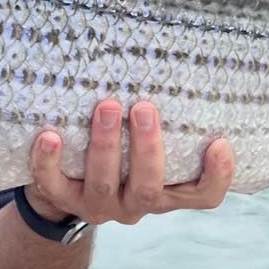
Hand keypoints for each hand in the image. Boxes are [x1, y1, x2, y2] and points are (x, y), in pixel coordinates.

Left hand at [25, 99, 234, 225]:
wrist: (67, 187)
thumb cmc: (123, 155)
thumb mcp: (148, 146)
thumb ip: (168, 124)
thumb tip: (179, 62)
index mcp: (166, 193)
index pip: (202, 196)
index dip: (217, 177)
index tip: (220, 143)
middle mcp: (135, 204)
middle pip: (148, 188)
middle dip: (146, 149)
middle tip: (143, 107)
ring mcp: (98, 206)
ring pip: (104, 186)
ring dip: (104, 146)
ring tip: (106, 107)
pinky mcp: (62, 199)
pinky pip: (53, 185)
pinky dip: (49, 162)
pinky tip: (50, 136)